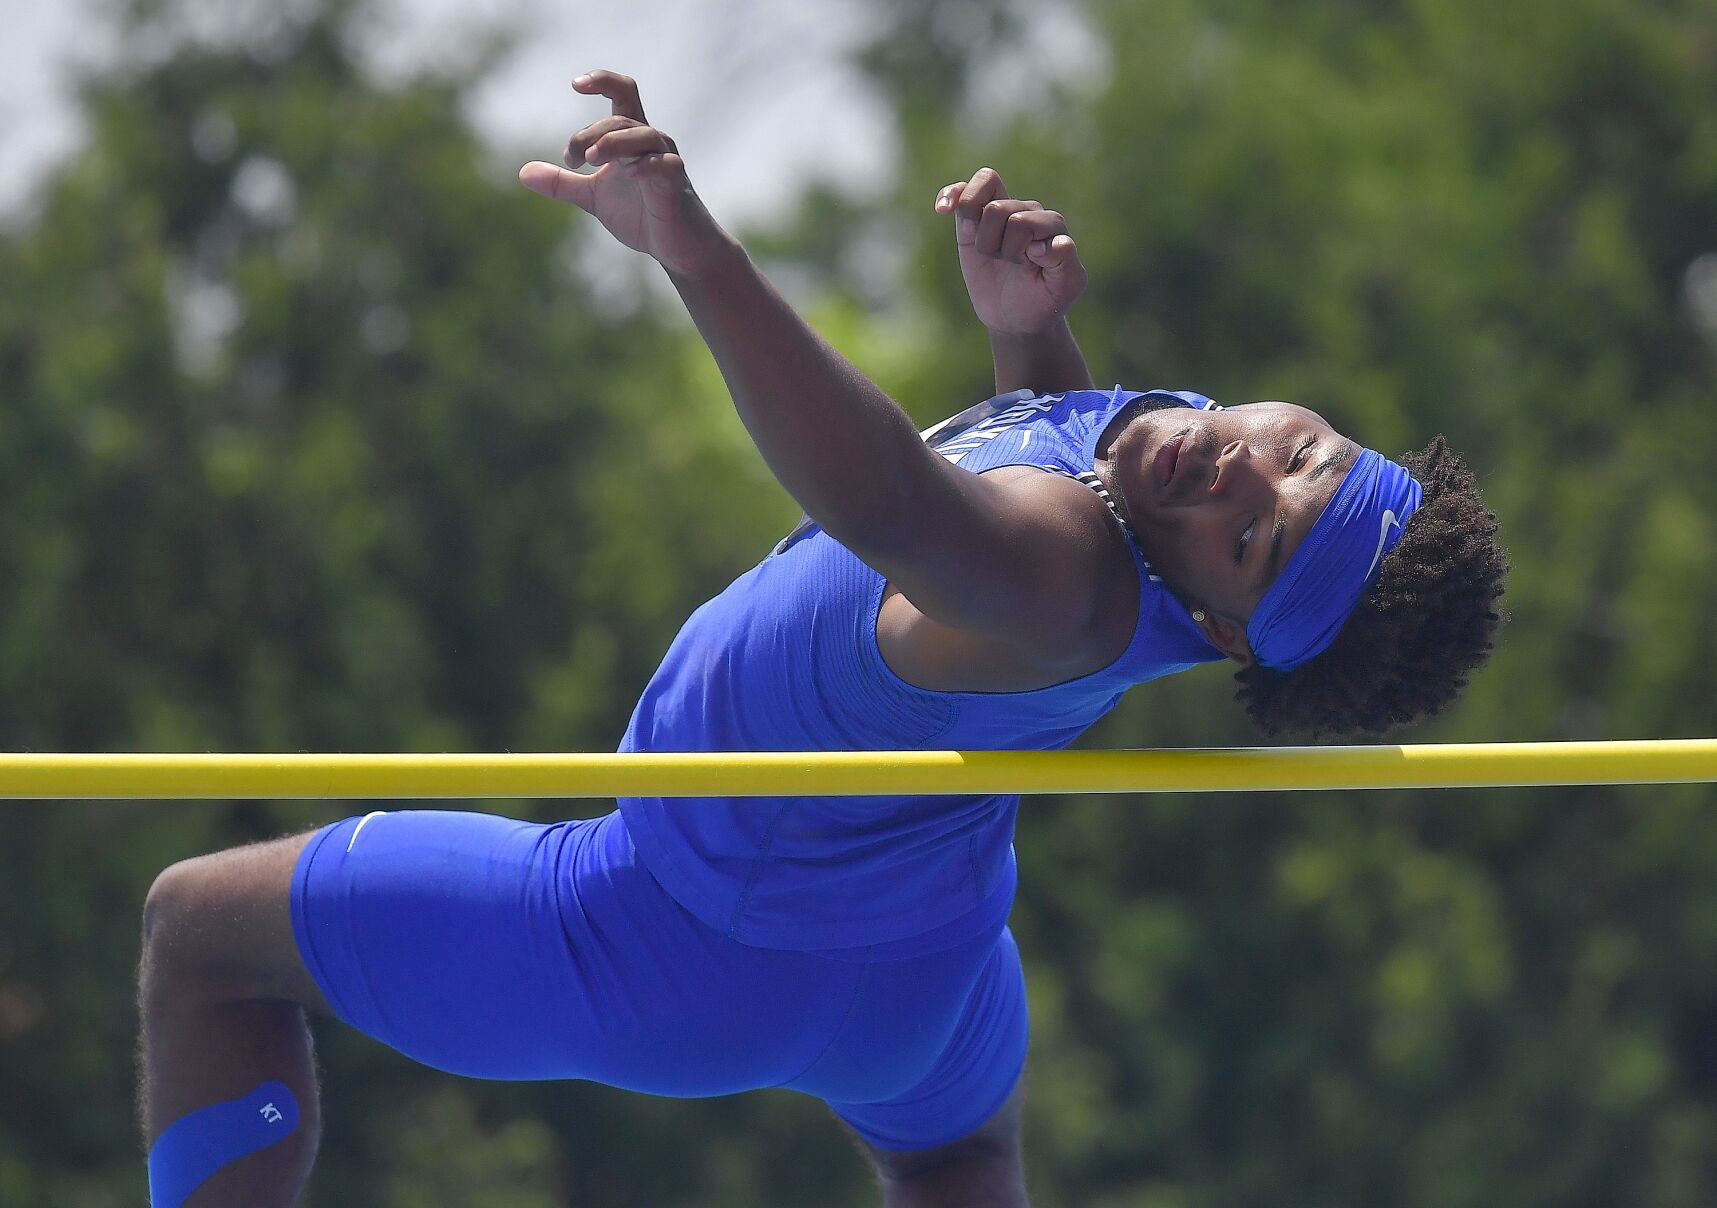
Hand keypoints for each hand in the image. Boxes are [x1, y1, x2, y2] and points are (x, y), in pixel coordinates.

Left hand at [519, 71, 730, 276]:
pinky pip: (665, 165)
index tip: (575, 84)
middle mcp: (651, 143)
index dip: (602, 80)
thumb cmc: (639, 214)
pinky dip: (646, 165)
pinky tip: (628, 174)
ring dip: (614, 142)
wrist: (675, 247)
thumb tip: (523, 172)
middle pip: (620, 119)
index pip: (622, 92)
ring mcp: (666, 162)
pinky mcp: (676, 185)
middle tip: (571, 161)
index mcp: (631, 138)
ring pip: (644, 134)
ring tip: (590, 159)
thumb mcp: (592, 197)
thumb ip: (562, 183)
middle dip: (588, 134)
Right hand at [935, 168, 1086, 335]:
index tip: (1028, 267)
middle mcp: (1026, 211)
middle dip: (997, 246)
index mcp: (1051, 223)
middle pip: (997, 210)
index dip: (1017, 249)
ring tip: (989, 254)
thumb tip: (1046, 242)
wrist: (1017, 318)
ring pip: (976, 200)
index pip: (1022, 220)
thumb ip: (1065, 260)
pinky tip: (943, 209)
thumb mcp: (1064, 287)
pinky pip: (961, 191)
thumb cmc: (1043, 301)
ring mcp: (999, 213)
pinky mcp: (974, 220)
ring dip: (978, 236)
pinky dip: (950, 195)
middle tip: (1009, 265)